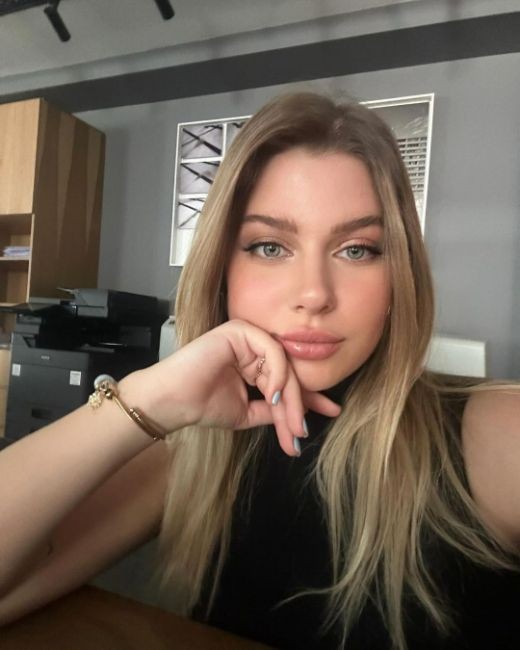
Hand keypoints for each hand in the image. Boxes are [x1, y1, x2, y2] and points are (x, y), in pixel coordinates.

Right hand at [126, 319, 340, 456]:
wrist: (173, 402)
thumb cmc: (201, 406)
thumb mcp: (248, 413)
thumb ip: (274, 412)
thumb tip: (302, 421)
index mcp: (254, 364)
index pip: (288, 379)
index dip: (311, 397)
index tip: (333, 412)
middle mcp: (252, 347)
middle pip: (289, 373)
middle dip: (299, 406)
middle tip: (302, 432)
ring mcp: (247, 337)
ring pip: (284, 364)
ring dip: (290, 397)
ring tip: (290, 423)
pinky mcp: (239, 330)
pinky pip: (272, 351)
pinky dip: (277, 374)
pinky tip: (273, 395)